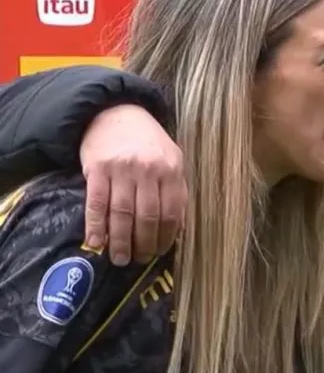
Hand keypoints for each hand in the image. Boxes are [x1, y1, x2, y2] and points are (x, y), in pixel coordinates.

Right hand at [80, 104, 185, 265]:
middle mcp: (148, 169)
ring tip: (120, 258)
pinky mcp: (96, 169)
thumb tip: (179, 228)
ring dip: (120, 242)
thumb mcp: (171, 159)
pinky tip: (96, 243)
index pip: (172, 211)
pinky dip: (96, 227)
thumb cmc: (147, 142)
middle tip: (140, 259)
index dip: (166, 237)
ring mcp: (122, 169)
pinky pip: (97, 204)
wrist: (115, 113)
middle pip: (147, 217)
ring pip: (122, 214)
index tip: (160, 252)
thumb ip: (175, 189)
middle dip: (144, 244)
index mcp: (172, 168)